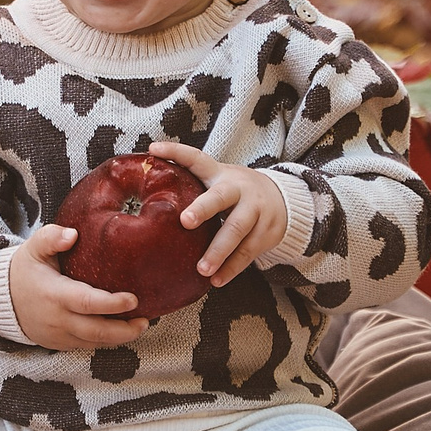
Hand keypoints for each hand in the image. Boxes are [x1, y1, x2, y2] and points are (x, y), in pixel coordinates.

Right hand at [6, 226, 151, 349]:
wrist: (1, 300)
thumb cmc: (24, 270)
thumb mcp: (32, 248)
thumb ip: (51, 237)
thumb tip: (73, 234)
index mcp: (54, 294)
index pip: (87, 303)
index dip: (112, 304)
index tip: (134, 299)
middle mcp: (57, 319)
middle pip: (96, 331)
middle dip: (124, 330)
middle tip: (145, 321)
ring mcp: (59, 335)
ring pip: (94, 343)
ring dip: (119, 338)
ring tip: (140, 326)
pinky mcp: (61, 344)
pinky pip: (87, 346)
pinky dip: (106, 340)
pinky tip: (122, 330)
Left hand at [149, 140, 286, 286]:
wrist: (284, 201)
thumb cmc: (236, 194)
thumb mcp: (219, 182)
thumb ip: (193, 185)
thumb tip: (147, 188)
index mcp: (220, 174)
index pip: (196, 159)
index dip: (175, 152)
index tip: (154, 149)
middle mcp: (238, 189)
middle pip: (221, 197)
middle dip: (204, 208)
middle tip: (185, 221)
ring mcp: (255, 210)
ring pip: (236, 229)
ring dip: (219, 250)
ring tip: (202, 268)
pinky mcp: (266, 232)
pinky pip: (248, 252)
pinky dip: (232, 268)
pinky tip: (217, 280)